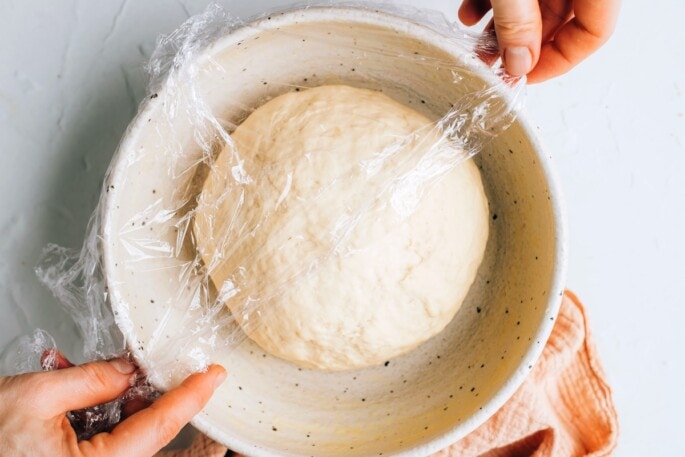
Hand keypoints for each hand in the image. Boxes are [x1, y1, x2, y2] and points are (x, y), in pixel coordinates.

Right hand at [0, 354, 225, 456]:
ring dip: (132, 402)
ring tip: (115, 374)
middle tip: (182, 375)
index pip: (161, 425)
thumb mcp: (38, 395)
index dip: (191, 396)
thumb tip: (132, 368)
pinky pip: (111, 442)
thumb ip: (95, 378)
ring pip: (133, 437)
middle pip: (154, 436)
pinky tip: (94, 388)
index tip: (214, 375)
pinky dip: (107, 412)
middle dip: (167, 402)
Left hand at [458, 0, 619, 81]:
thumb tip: (517, 62)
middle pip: (561, 21)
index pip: (593, 33)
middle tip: (491, 65)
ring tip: (476, 45)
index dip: (558, 62)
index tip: (523, 76)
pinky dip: (493, 3)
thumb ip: (518, 21)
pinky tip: (470, 12)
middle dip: (520, 46)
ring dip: (502, 28)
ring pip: (535, 5)